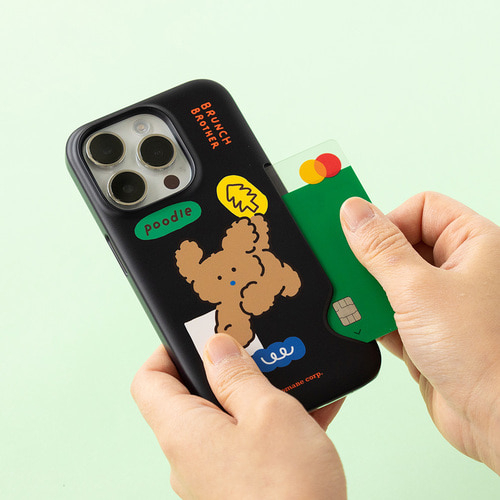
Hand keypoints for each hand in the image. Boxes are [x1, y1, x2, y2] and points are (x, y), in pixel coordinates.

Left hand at [131, 334, 346, 498]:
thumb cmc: (287, 494)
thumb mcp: (267, 413)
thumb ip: (238, 375)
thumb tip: (216, 346)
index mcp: (185, 431)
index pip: (150, 381)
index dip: (168, 350)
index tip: (197, 334)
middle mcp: (192, 454)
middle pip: (194, 394)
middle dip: (229, 368)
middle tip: (258, 351)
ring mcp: (218, 471)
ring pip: (230, 416)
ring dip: (259, 393)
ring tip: (292, 376)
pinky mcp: (243, 483)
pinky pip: (252, 440)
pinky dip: (275, 420)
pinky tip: (312, 407)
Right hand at [340, 192, 499, 473]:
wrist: (496, 420)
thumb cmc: (485, 354)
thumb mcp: (417, 288)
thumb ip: (380, 247)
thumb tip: (354, 212)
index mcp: (473, 244)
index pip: (421, 209)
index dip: (387, 220)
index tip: (354, 236)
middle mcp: (459, 269)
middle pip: (401, 244)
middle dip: (370, 260)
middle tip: (347, 269)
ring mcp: (442, 302)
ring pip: (391, 280)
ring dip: (369, 292)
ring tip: (355, 302)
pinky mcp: (426, 330)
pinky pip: (390, 311)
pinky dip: (373, 317)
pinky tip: (364, 323)